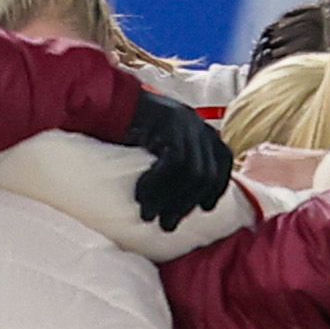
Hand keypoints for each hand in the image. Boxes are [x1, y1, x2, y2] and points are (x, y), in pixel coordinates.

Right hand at [122, 76, 235, 228]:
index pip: (223, 160)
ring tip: (149, 214)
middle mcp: (197, 123)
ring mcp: (185, 121)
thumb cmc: (129, 132)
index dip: (217, 187)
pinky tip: (141, 195)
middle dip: (187, 204)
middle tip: (166, 224)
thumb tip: (180, 206)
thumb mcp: (161, 148)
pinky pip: (174, 162)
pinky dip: (158, 183)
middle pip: (207, 173)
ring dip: (170, 199)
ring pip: (193, 172)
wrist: (106, 103)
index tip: (204, 209)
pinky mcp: (170, 121)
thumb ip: (177, 167)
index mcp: (201, 128)